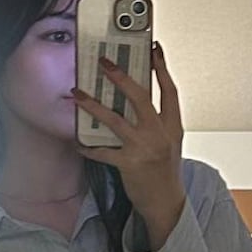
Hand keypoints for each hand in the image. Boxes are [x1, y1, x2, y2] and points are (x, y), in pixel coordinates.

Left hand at [71, 43, 184, 226]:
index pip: (170, 91)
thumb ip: (159, 121)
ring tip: (78, 93)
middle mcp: (160, 134)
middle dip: (122, 77)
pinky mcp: (129, 165)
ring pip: (115, 120)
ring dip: (93, 105)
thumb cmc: (165, 172)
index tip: (154, 48)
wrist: (166, 203)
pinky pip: (103, 151)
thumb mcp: (170, 142)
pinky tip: (78, 143)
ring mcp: (144, 149)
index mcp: (173, 126)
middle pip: (141, 98)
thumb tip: (139, 99)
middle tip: (105, 62)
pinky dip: (89, 147)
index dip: (162, 68)